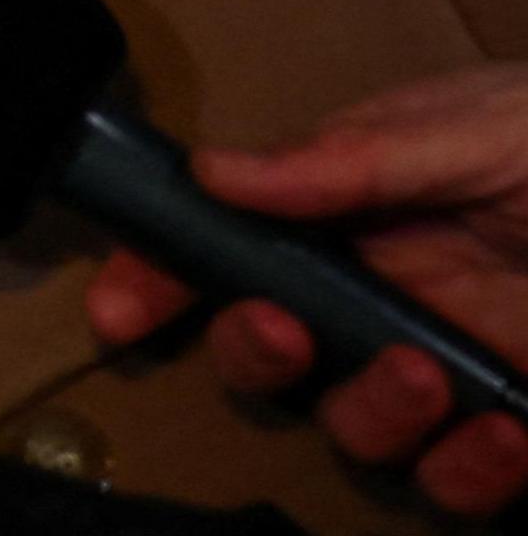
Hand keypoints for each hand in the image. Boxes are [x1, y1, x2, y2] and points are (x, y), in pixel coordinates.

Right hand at [86, 66, 527, 517]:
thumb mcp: (469, 126)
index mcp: (359, 212)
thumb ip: (346, 160)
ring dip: (374, 415)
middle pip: (272, 353)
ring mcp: (456, 367)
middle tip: (289, 333)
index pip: (235, 248)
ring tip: (432, 378)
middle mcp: (391, 296)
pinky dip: (473, 470)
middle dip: (257, 354)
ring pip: (359, 428)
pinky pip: (464, 482)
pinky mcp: (521, 426)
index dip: (165, 280)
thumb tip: (216, 173)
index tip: (121, 310)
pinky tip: (510, 429)